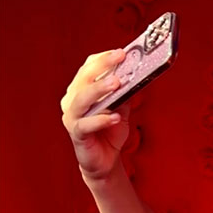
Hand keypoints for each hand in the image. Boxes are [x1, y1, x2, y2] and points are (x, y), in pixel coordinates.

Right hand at [60, 49, 130, 182]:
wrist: (105, 160)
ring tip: (117, 83)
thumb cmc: (111, 131)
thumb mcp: (123, 109)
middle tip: (121, 57)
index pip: (88, 68)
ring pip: (82, 99)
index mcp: (82, 89)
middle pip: (84, 78)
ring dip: (100, 89)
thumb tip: (140, 75)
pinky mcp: (77, 134)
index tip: (121, 52)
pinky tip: (115, 117)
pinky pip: (86, 124)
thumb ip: (126, 93)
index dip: (103, 58)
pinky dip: (101, 119)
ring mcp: (72, 117)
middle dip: (103, 66)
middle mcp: (73, 100)